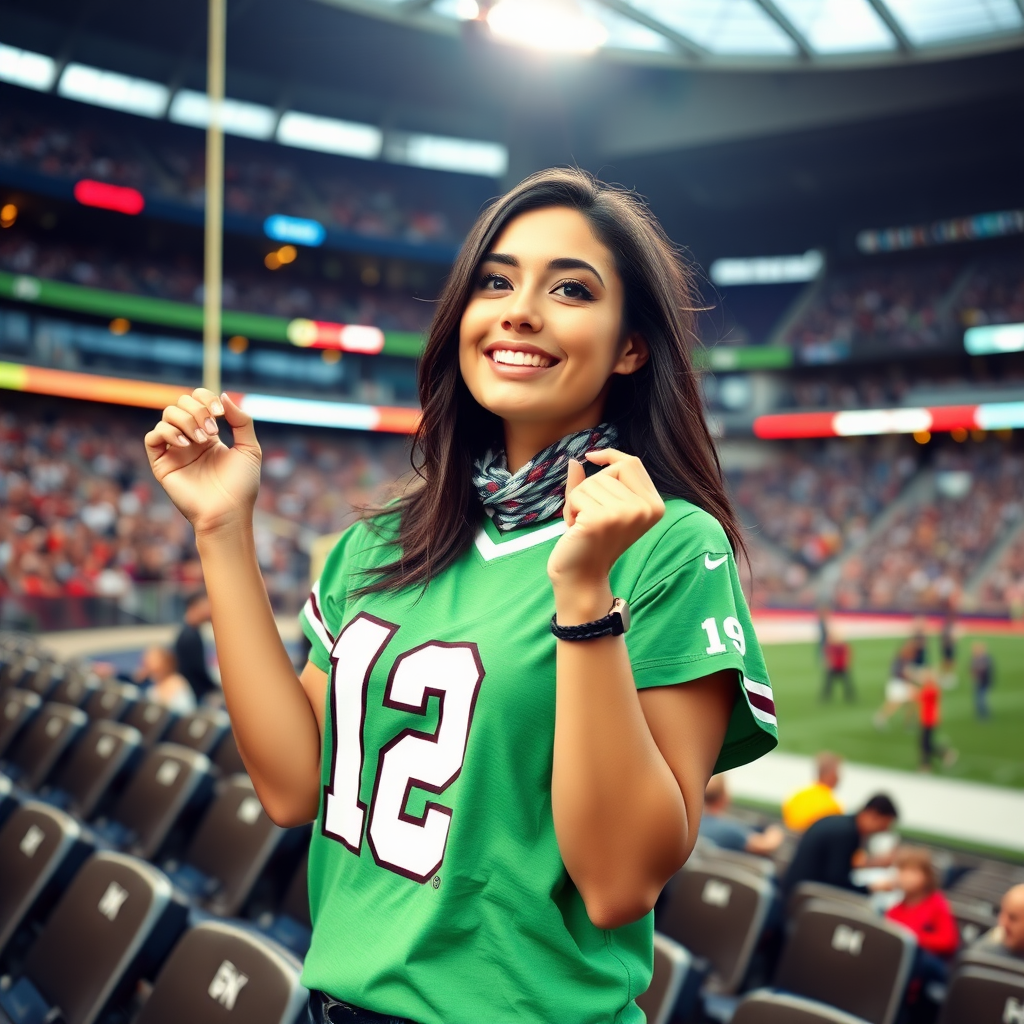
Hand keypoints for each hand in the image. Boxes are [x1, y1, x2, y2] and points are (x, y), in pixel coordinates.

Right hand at [144, 388, 261, 536]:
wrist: (228, 513)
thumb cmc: (241, 485)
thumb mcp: (249, 448)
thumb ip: (241, 421)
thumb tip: (223, 395)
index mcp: (209, 435)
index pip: (198, 400)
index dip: (206, 398)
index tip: (220, 412)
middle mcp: (190, 439)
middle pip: (181, 403)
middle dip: (198, 410)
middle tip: (212, 431)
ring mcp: (175, 451)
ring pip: (167, 415)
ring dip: (185, 420)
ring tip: (201, 440)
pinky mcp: (162, 464)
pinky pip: (152, 437)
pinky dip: (167, 433)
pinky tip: (186, 444)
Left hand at [547, 449, 664, 589]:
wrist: (581, 578)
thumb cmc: (588, 542)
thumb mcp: (597, 507)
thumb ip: (588, 483)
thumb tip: (574, 461)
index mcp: (654, 505)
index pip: (632, 463)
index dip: (610, 456)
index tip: (591, 456)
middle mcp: (645, 508)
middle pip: (609, 471)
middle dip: (590, 488)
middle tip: (587, 515)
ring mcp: (626, 513)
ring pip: (590, 482)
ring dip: (577, 501)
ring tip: (582, 525)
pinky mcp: (602, 518)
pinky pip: (577, 494)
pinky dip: (570, 510)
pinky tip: (576, 529)